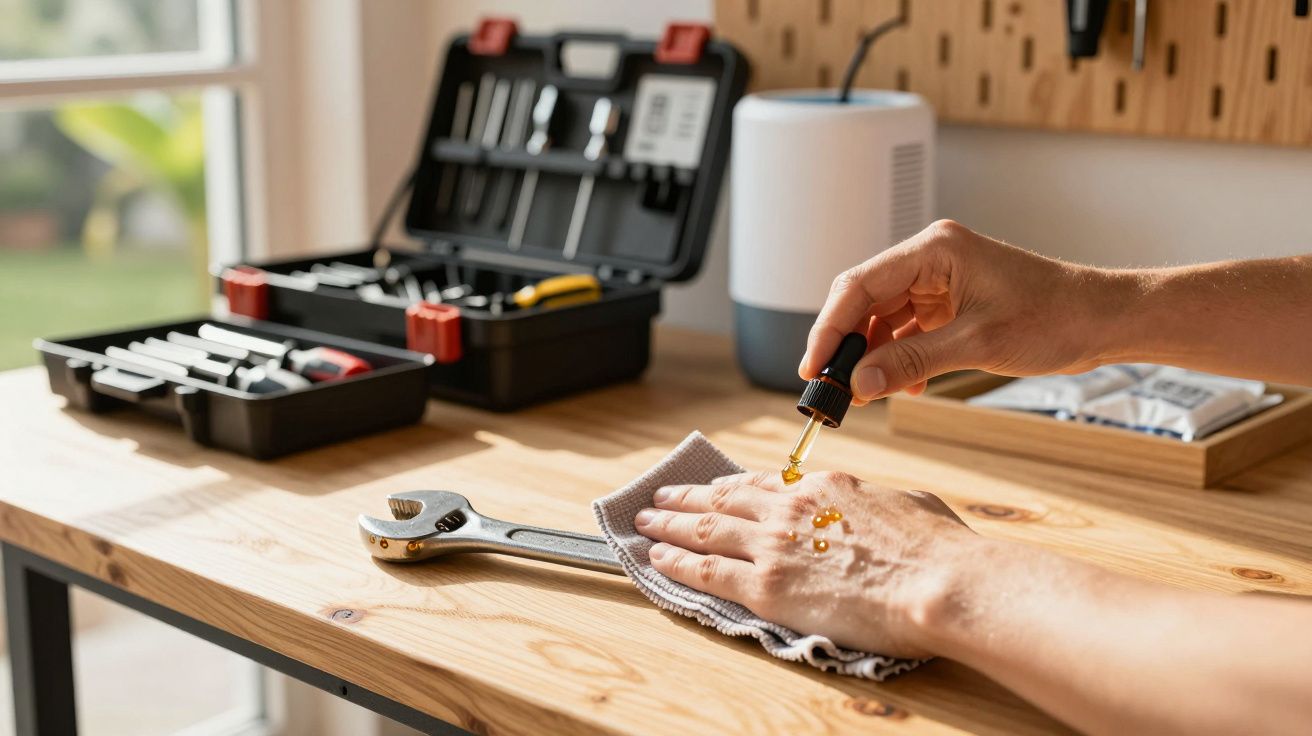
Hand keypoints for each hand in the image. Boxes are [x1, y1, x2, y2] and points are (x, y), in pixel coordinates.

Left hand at [634, 470, 977, 656]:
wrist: (937, 582)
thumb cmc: (936, 550)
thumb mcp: (908, 505)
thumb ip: (878, 505)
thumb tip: (881, 511)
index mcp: (824, 488)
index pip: (762, 484)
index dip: (729, 486)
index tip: (712, 487)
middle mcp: (790, 510)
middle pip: (722, 499)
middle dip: (685, 497)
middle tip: (659, 495)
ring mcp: (773, 547)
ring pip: (704, 529)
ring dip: (668, 524)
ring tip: (644, 521)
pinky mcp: (767, 587)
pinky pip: (707, 572)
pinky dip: (676, 562)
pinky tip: (656, 557)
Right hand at [800, 220, 1119, 401]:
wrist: (1103, 320)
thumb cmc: (1055, 317)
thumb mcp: (976, 344)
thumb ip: (911, 362)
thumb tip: (858, 384)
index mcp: (933, 250)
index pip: (858, 284)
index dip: (829, 328)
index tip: (812, 367)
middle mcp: (930, 259)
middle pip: (864, 300)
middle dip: (847, 345)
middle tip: (830, 387)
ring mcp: (939, 281)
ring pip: (883, 319)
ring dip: (874, 357)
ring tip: (865, 394)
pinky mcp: (949, 303)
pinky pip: (907, 331)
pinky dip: (900, 359)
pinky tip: (904, 386)